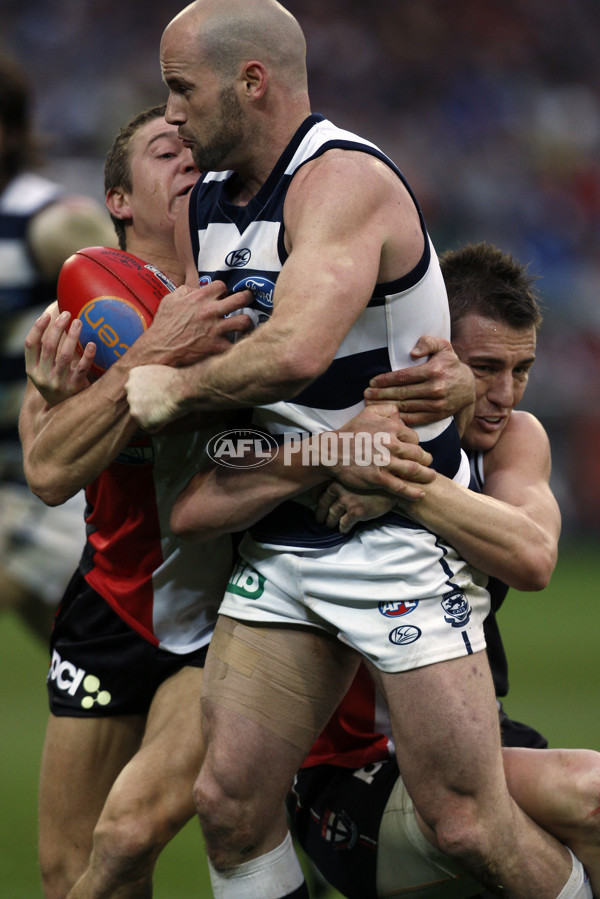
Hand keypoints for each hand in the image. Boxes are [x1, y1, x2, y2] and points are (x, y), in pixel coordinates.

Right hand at [24, 307, 95, 404]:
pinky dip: (87, 355)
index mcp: (32, 370)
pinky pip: (82, 369)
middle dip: (57, 327)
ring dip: (72, 336)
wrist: (64, 412)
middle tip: (67, 314)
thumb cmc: (56, 382)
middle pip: (48, 346)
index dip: (37, 328)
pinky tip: (92, 344)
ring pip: (65, 356)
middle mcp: (43, 377)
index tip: (47, 315)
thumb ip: (45, 352)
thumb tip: (54, 321)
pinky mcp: (75, 388)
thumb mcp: (45, 370)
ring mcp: (59, 383)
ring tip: (78, 322)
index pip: (30, 345)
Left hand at [125, 364, 189, 431]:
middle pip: (138, 402)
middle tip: (164, 402)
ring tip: (166, 407)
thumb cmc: (178, 381)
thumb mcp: (159, 373)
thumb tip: (154, 391)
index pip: (139, 389)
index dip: (153, 395)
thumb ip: (151, 382)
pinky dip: (158, 424)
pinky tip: (166, 414)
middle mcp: (129, 387)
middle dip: (150, 405)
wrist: (181, 389)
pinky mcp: (137, 415)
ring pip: (142, 415)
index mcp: (135, 374)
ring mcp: (132, 402)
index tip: (161, 394)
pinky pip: (149, 426)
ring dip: (154, 415)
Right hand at [133, 282, 252, 365]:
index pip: (221, 286)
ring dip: (246, 323)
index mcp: (199, 298)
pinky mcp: (216, 347)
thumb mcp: (170, 300)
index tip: (223, 296)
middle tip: (248, 301)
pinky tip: (237, 345)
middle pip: (240, 299)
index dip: (223, 290)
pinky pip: (234, 345)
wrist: (158, 349)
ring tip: (245, 325)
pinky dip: (236, 346)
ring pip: (244, 321)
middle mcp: (210, 311)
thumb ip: (185, 291)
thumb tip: (196, 289)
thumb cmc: (163, 325)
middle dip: (247, 298)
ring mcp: (214, 329)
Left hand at [315, 481, 395, 533]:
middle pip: (322, 504)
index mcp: (337, 477)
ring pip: (331, 516)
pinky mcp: (356, 511)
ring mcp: (347, 499)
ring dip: (330, 523)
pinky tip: (344, 530)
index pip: (317, 490)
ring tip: (330, 526)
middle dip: (320, 514)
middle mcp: (339, 487)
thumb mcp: (356, 474)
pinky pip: (343, 524)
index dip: (315, 499)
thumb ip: (342, 479)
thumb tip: (328, 488)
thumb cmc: (375, 480)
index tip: (315, 504)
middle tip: (319, 520)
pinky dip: (342, 528)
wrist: (394, 488)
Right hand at [320, 403, 434, 498]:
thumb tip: (400, 412)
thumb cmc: (350, 432)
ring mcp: (384, 462)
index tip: (415, 450)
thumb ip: (386, 409)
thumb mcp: (367, 413)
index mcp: (390, 427)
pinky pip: (400, 486)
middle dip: (425, 460)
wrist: (331, 452)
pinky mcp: (377, 478)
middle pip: (418, 453)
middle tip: (427, 464)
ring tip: (430, 477)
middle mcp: (390, 444)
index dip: (416, 445)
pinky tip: (420, 495)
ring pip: (413, 469)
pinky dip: (412, 492)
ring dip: (425, 475)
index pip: (413, 437)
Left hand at [363, 335, 474, 425]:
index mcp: (434, 371)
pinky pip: (414, 418)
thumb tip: (413, 352)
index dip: (385, 380)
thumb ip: (428, 342)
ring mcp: (436, 404)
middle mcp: (435, 389)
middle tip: (366, 394)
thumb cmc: (450, 364)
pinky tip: (386, 415)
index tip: (372, 382)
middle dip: (381, 394)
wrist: (468, 387)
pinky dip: (398, 417)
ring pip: (405, 406)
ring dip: (386, 406)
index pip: (403, 376)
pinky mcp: (436, 415)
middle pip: (401, 393)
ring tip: (370, 404)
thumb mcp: (443, 347)